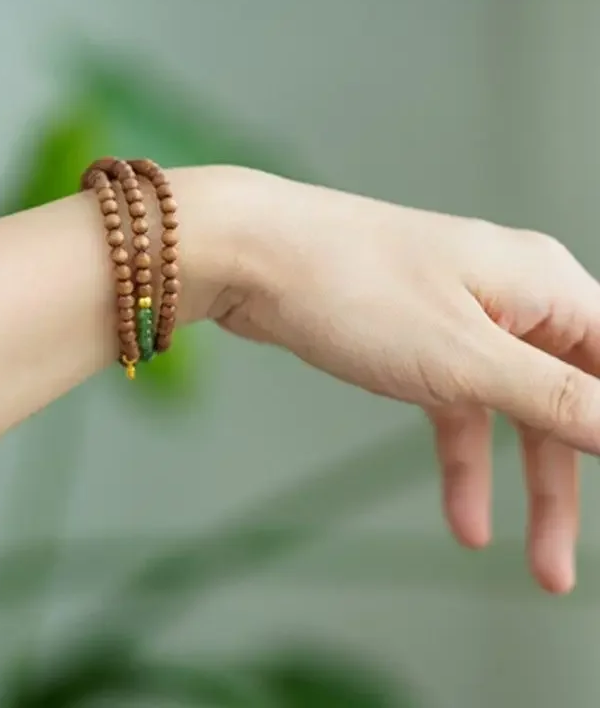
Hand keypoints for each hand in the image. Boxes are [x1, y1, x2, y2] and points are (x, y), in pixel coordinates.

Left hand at [213, 167, 599, 593]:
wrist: (255, 257)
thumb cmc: (354, 288)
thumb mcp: (465, 357)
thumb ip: (555, 398)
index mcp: (544, 284)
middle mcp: (511, 298)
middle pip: (570, 398)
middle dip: (574, 481)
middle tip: (569, 559)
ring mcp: (460, 319)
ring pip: (513, 411)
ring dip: (527, 485)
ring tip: (540, 564)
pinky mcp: (415, 341)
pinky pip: (458, 407)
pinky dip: (465, 462)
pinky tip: (465, 517)